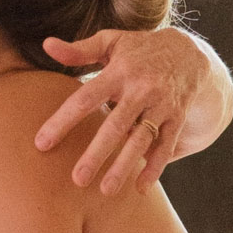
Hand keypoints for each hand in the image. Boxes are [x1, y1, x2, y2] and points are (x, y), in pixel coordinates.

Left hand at [34, 28, 207, 194]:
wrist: (190, 52)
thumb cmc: (139, 50)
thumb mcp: (111, 42)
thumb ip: (79, 49)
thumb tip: (46, 45)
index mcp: (118, 72)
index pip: (85, 98)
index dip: (63, 120)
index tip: (41, 143)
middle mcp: (140, 89)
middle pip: (115, 125)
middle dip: (96, 153)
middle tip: (77, 179)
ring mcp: (161, 105)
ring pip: (141, 139)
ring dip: (124, 166)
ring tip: (106, 191)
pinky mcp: (177, 118)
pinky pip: (166, 145)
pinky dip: (155, 167)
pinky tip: (141, 188)